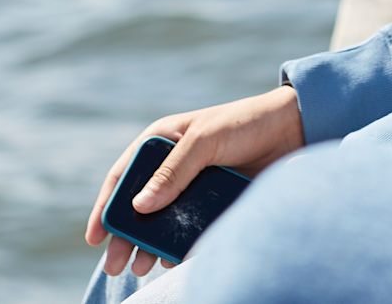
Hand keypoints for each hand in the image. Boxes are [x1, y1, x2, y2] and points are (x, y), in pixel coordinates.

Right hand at [85, 85, 304, 278]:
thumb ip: (174, 171)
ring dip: (149, 244)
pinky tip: (172, 259)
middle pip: (139, 205)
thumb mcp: (206, 140)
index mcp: (162, 141)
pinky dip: (178, 244)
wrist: (295, 129)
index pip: (124, 176)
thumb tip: (139, 208)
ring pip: (161, 221)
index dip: (106, 206)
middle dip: (125, 236)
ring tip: (144, 267)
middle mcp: (173, 164)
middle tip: (117, 265)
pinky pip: (189, 227)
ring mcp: (193, 185)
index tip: (96, 237)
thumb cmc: (247, 123)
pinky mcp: (213, 201)